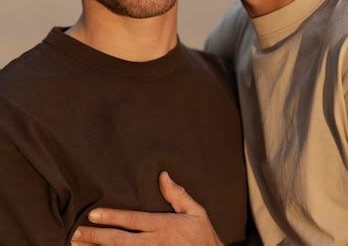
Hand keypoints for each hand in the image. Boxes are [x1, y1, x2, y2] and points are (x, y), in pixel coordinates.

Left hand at [71, 171, 223, 245]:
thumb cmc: (204, 237)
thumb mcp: (196, 212)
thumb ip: (178, 195)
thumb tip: (163, 175)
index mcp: (163, 226)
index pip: (133, 220)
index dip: (113, 217)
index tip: (93, 214)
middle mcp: (154, 244)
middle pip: (121, 240)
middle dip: (97, 237)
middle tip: (76, 234)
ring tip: (79, 245)